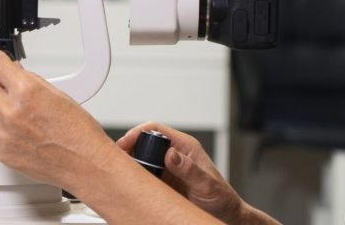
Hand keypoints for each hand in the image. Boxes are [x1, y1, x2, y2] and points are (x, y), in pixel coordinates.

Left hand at [0, 45, 117, 188]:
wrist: (85, 163)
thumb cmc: (78, 132)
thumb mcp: (58, 95)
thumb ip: (31, 81)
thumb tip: (15, 72)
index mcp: (28, 92)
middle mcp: (12, 112)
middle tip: (3, 87)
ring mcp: (5, 134)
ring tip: (7, 111)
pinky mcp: (2, 152)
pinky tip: (10, 129)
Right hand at [118, 122, 251, 222]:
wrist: (226, 215)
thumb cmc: (222, 198)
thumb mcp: (207, 185)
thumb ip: (189, 169)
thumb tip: (171, 154)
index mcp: (185, 146)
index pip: (155, 129)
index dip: (137, 133)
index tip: (124, 145)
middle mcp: (174, 154)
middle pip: (144, 143)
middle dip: (129, 149)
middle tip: (119, 162)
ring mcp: (167, 168)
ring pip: (141, 159)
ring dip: (131, 164)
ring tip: (122, 174)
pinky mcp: (163, 182)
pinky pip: (144, 176)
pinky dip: (135, 178)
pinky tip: (131, 185)